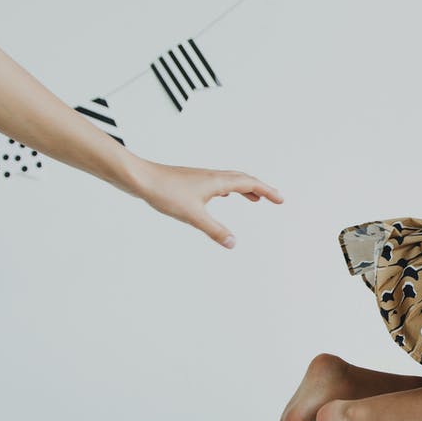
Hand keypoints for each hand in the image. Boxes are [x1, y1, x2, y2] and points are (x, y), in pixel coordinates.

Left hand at [123, 159, 283, 247]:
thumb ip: (215, 230)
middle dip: (261, 190)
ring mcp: (201, 178)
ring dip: (245, 190)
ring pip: (230, 181)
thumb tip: (234, 243)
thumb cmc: (165, 192)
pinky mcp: (191, 182)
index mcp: (217, 181)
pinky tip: (222, 197)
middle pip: (243, 179)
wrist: (140, 179)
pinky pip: (218, 184)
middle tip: (274, 199)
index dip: (267, 191)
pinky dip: (228, 190)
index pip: (249, 184)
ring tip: (254, 200)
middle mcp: (212, 177)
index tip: (280, 199)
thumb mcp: (193, 215)